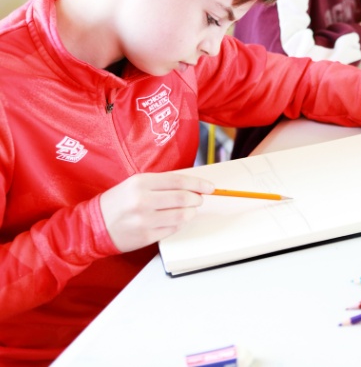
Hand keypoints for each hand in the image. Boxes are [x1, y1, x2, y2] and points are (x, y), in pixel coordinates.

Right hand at [99, 173, 214, 251]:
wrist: (93, 225)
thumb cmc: (118, 202)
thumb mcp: (135, 184)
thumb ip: (162, 183)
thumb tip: (191, 185)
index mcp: (141, 182)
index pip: (179, 181)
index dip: (199, 184)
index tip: (210, 187)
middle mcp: (143, 200)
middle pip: (184, 198)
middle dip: (197, 199)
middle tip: (198, 199)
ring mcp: (144, 220)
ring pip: (182, 215)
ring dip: (191, 212)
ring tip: (188, 210)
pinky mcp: (146, 236)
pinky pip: (173, 229)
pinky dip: (180, 224)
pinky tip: (176, 220)